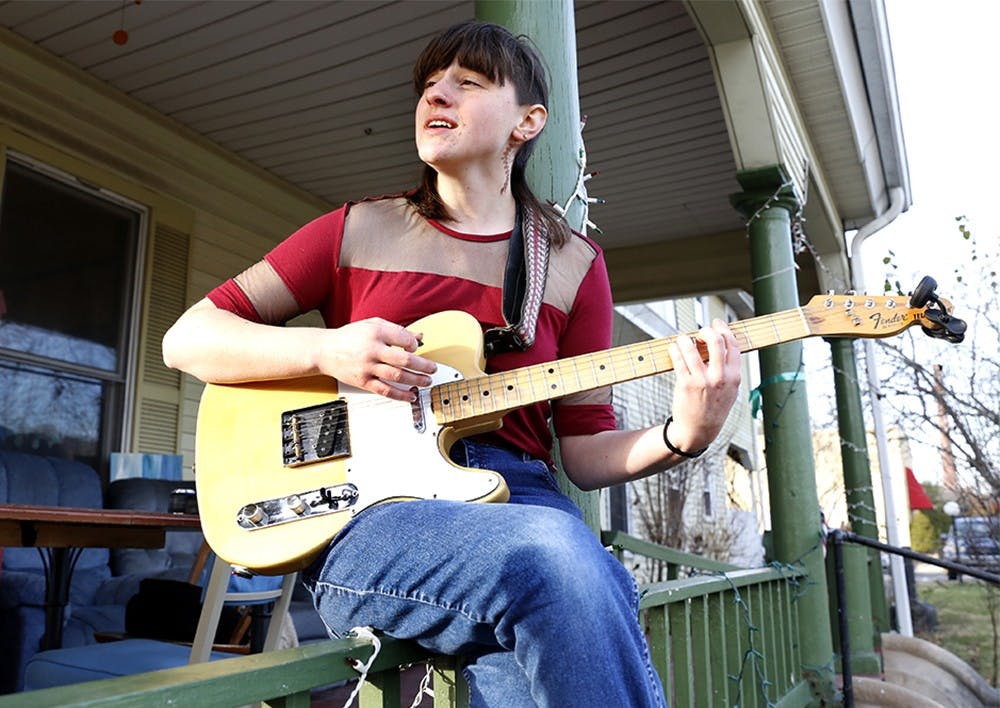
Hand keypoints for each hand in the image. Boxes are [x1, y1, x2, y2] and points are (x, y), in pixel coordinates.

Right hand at [316, 318, 436, 400]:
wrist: (325, 350)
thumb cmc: (350, 337)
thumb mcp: (373, 325)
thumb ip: (397, 330)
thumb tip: (419, 337)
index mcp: (375, 332)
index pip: (404, 338)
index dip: (414, 344)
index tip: (417, 348)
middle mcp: (372, 350)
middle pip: (404, 359)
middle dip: (422, 365)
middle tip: (432, 368)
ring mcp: (367, 367)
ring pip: (397, 376)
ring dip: (416, 380)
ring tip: (426, 381)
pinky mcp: (363, 381)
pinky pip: (385, 390)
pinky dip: (400, 395)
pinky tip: (411, 396)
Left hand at [665, 319, 741, 452]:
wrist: (699, 430)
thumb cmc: (714, 407)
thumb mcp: (730, 390)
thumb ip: (729, 369)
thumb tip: (723, 343)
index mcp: (734, 377)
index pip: (733, 344)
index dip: (724, 329)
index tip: (716, 324)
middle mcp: (720, 377)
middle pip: (715, 340)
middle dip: (705, 330)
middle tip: (699, 333)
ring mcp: (702, 381)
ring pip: (691, 348)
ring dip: (684, 339)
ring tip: (682, 340)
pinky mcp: (685, 384)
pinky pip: (678, 359)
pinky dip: (675, 349)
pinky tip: (674, 348)